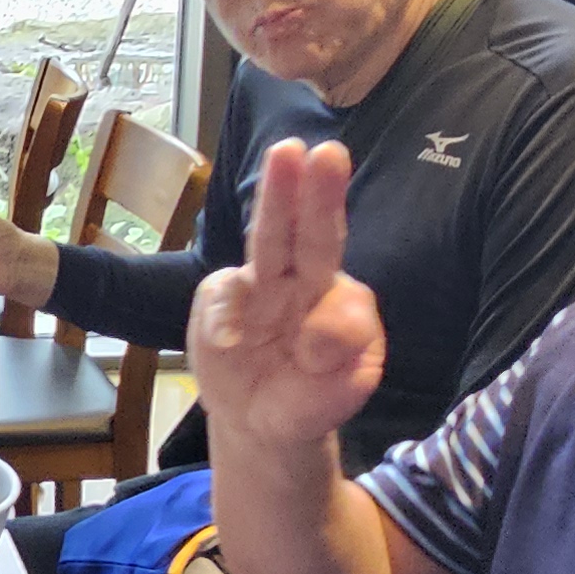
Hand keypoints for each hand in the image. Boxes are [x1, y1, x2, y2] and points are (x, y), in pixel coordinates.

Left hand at [188, 140, 384, 449]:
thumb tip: (251, 301)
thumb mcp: (209, 327)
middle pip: (317, 233)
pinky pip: (346, 333)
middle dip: (322, 194)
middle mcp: (309, 279)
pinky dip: (320, 350)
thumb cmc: (234, 364)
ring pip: (341, 286)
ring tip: (300, 350)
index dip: (282, 191)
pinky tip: (309, 365)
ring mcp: (339, 309)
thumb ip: (222, 304)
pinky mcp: (364, 346)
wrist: (255, 423)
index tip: (289, 150)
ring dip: (325, 310)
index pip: (276, 224)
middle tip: (329, 153)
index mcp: (270, 266)